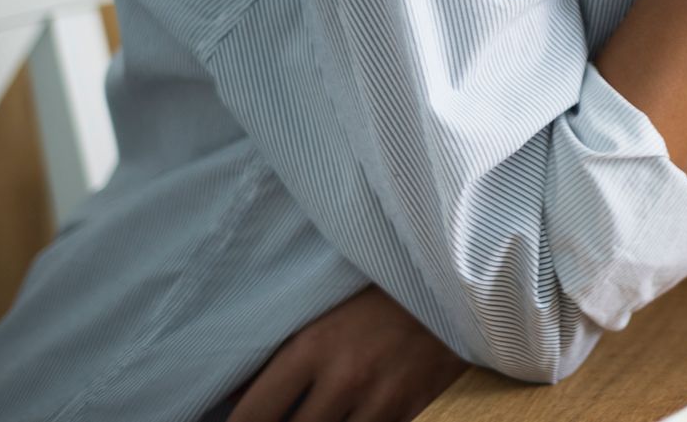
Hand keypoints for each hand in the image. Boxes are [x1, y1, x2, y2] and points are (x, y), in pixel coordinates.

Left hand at [230, 284, 466, 421]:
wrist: (455, 277)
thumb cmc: (378, 291)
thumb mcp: (321, 309)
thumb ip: (274, 354)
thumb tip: (232, 398)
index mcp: (312, 346)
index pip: (254, 414)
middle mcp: (346, 377)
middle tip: (288, 415)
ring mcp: (383, 397)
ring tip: (322, 412)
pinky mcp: (414, 409)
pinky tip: (353, 413)